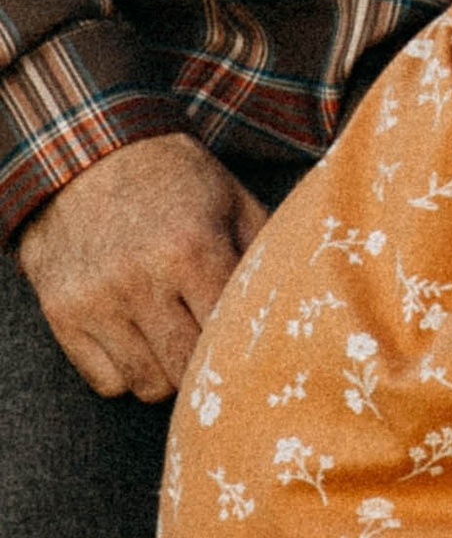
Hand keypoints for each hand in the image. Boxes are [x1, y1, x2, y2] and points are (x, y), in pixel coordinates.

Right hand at [17, 131, 269, 401]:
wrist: (88, 152)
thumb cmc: (176, 182)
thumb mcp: (233, 202)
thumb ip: (267, 256)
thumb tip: (305, 313)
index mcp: (192, 249)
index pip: (231, 336)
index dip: (247, 347)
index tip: (254, 344)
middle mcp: (140, 279)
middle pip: (189, 371)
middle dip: (207, 367)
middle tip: (213, 344)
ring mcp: (95, 299)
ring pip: (148, 385)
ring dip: (167, 372)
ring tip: (174, 337)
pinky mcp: (60, 312)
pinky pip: (106, 382)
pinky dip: (125, 371)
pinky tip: (136, 337)